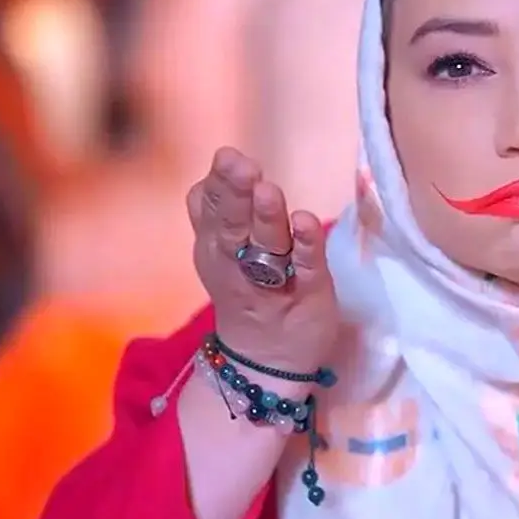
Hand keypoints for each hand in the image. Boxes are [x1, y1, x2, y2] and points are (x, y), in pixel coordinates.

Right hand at [187, 147, 339, 386]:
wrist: (267, 361)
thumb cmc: (248, 291)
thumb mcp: (224, 250)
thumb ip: (222, 208)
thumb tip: (222, 161)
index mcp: (215, 246)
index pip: (209, 208)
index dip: (218, 183)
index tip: (226, 156)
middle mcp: (237, 262)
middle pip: (232, 224)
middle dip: (235, 194)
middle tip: (241, 165)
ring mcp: (273, 280)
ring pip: (266, 245)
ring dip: (268, 218)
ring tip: (268, 191)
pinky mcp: (308, 292)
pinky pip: (306, 268)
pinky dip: (306, 246)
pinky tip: (306, 222)